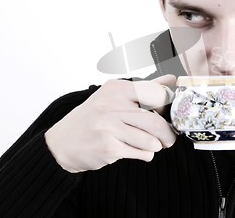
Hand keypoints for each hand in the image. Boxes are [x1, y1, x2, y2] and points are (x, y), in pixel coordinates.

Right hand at [44, 75, 176, 172]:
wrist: (62, 142)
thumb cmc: (93, 118)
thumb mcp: (115, 96)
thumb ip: (146, 88)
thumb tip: (173, 80)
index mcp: (117, 88)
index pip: (157, 94)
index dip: (169, 107)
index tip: (169, 115)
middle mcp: (111, 104)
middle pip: (156, 122)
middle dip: (168, 134)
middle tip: (168, 139)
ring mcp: (108, 127)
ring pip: (151, 141)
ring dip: (156, 146)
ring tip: (151, 145)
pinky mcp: (107, 147)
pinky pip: (140, 153)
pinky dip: (144, 155)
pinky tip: (136, 151)